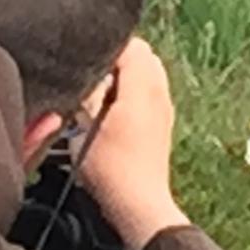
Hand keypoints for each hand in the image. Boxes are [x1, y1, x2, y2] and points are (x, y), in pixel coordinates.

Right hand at [74, 37, 189, 249]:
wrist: (139, 205)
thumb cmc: (110, 169)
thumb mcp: (84, 126)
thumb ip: (87, 91)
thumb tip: (86, 69)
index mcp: (144, 87)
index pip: (130, 44)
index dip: (103, 48)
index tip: (83, 63)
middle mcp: (160, 93)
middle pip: (142, 54)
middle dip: (116, 59)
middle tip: (91, 79)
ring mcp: (165, 109)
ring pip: (147, 73)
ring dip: (125, 76)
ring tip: (100, 97)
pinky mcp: (162, 124)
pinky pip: (150, 92)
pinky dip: (133, 92)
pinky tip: (112, 114)